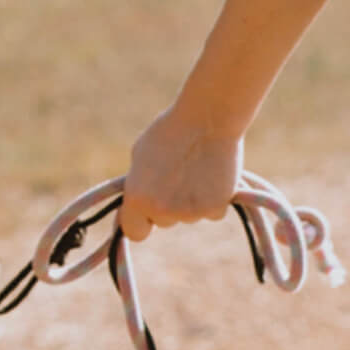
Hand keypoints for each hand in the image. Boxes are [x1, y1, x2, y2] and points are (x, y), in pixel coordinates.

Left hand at [120, 106, 242, 241]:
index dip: (141, 221)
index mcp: (137, 198)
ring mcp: (190, 213)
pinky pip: (211, 212)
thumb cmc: (171, 130)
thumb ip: (138, 184)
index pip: (134, 232)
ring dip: (191, 200)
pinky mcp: (215, 210)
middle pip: (164, 222)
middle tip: (177, 175)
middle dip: (168, 205)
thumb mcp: (141, 155)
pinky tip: (213, 174)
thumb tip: (140, 204)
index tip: (147, 213)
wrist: (208, 118)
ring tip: (196, 168)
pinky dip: (213, 199)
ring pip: (188, 216)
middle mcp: (162, 211)